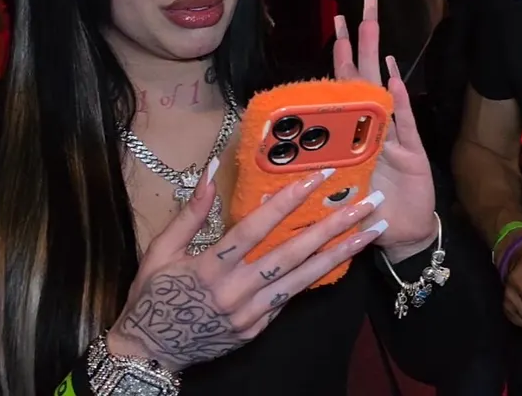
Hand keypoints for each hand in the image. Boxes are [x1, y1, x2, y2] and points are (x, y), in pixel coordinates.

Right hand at [108, 161, 386, 371]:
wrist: (149, 351)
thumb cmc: (151, 295)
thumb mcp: (161, 250)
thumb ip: (190, 211)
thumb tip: (210, 170)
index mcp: (211, 265)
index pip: (257, 227)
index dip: (288, 201)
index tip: (318, 178)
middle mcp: (237, 289)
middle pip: (293, 253)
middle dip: (334, 226)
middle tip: (368, 204)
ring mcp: (251, 312)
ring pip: (304, 278)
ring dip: (341, 253)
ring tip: (372, 231)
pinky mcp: (258, 328)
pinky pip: (292, 298)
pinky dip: (318, 277)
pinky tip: (343, 260)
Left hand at [333, 0, 436, 260]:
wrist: (401, 236)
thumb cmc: (365, 212)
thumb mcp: (331, 190)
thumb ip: (310, 174)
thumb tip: (267, 162)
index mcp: (354, 133)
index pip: (345, 88)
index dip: (340, 58)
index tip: (336, 27)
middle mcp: (374, 127)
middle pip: (366, 77)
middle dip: (363, 40)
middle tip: (362, 5)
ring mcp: (394, 137)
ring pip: (384, 90)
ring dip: (378, 59)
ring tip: (373, 26)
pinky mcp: (412, 153)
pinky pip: (403, 122)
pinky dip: (397, 99)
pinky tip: (392, 75)